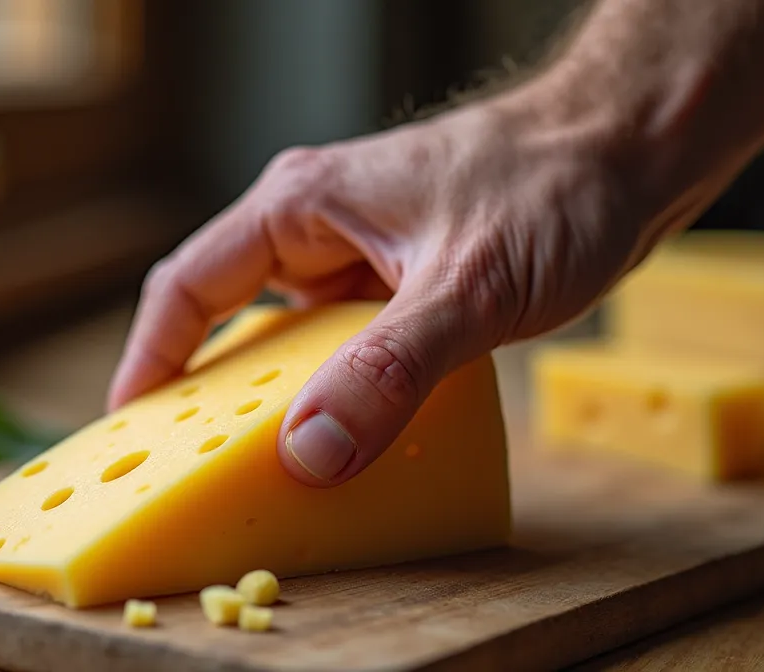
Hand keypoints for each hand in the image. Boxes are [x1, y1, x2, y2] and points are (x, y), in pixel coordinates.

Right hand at [107, 83, 678, 487]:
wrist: (635, 150)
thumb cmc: (555, 187)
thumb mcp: (469, 289)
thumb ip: (388, 371)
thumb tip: (309, 451)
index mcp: (302, 206)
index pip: (188, 286)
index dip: (149, 361)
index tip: (128, 431)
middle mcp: (319, 226)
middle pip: (233, 319)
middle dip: (215, 396)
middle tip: (199, 473)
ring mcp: (362, 253)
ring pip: (295, 339)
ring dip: (286, 400)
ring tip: (274, 472)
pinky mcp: (403, 278)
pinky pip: (348, 346)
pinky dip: (343, 392)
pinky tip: (359, 437)